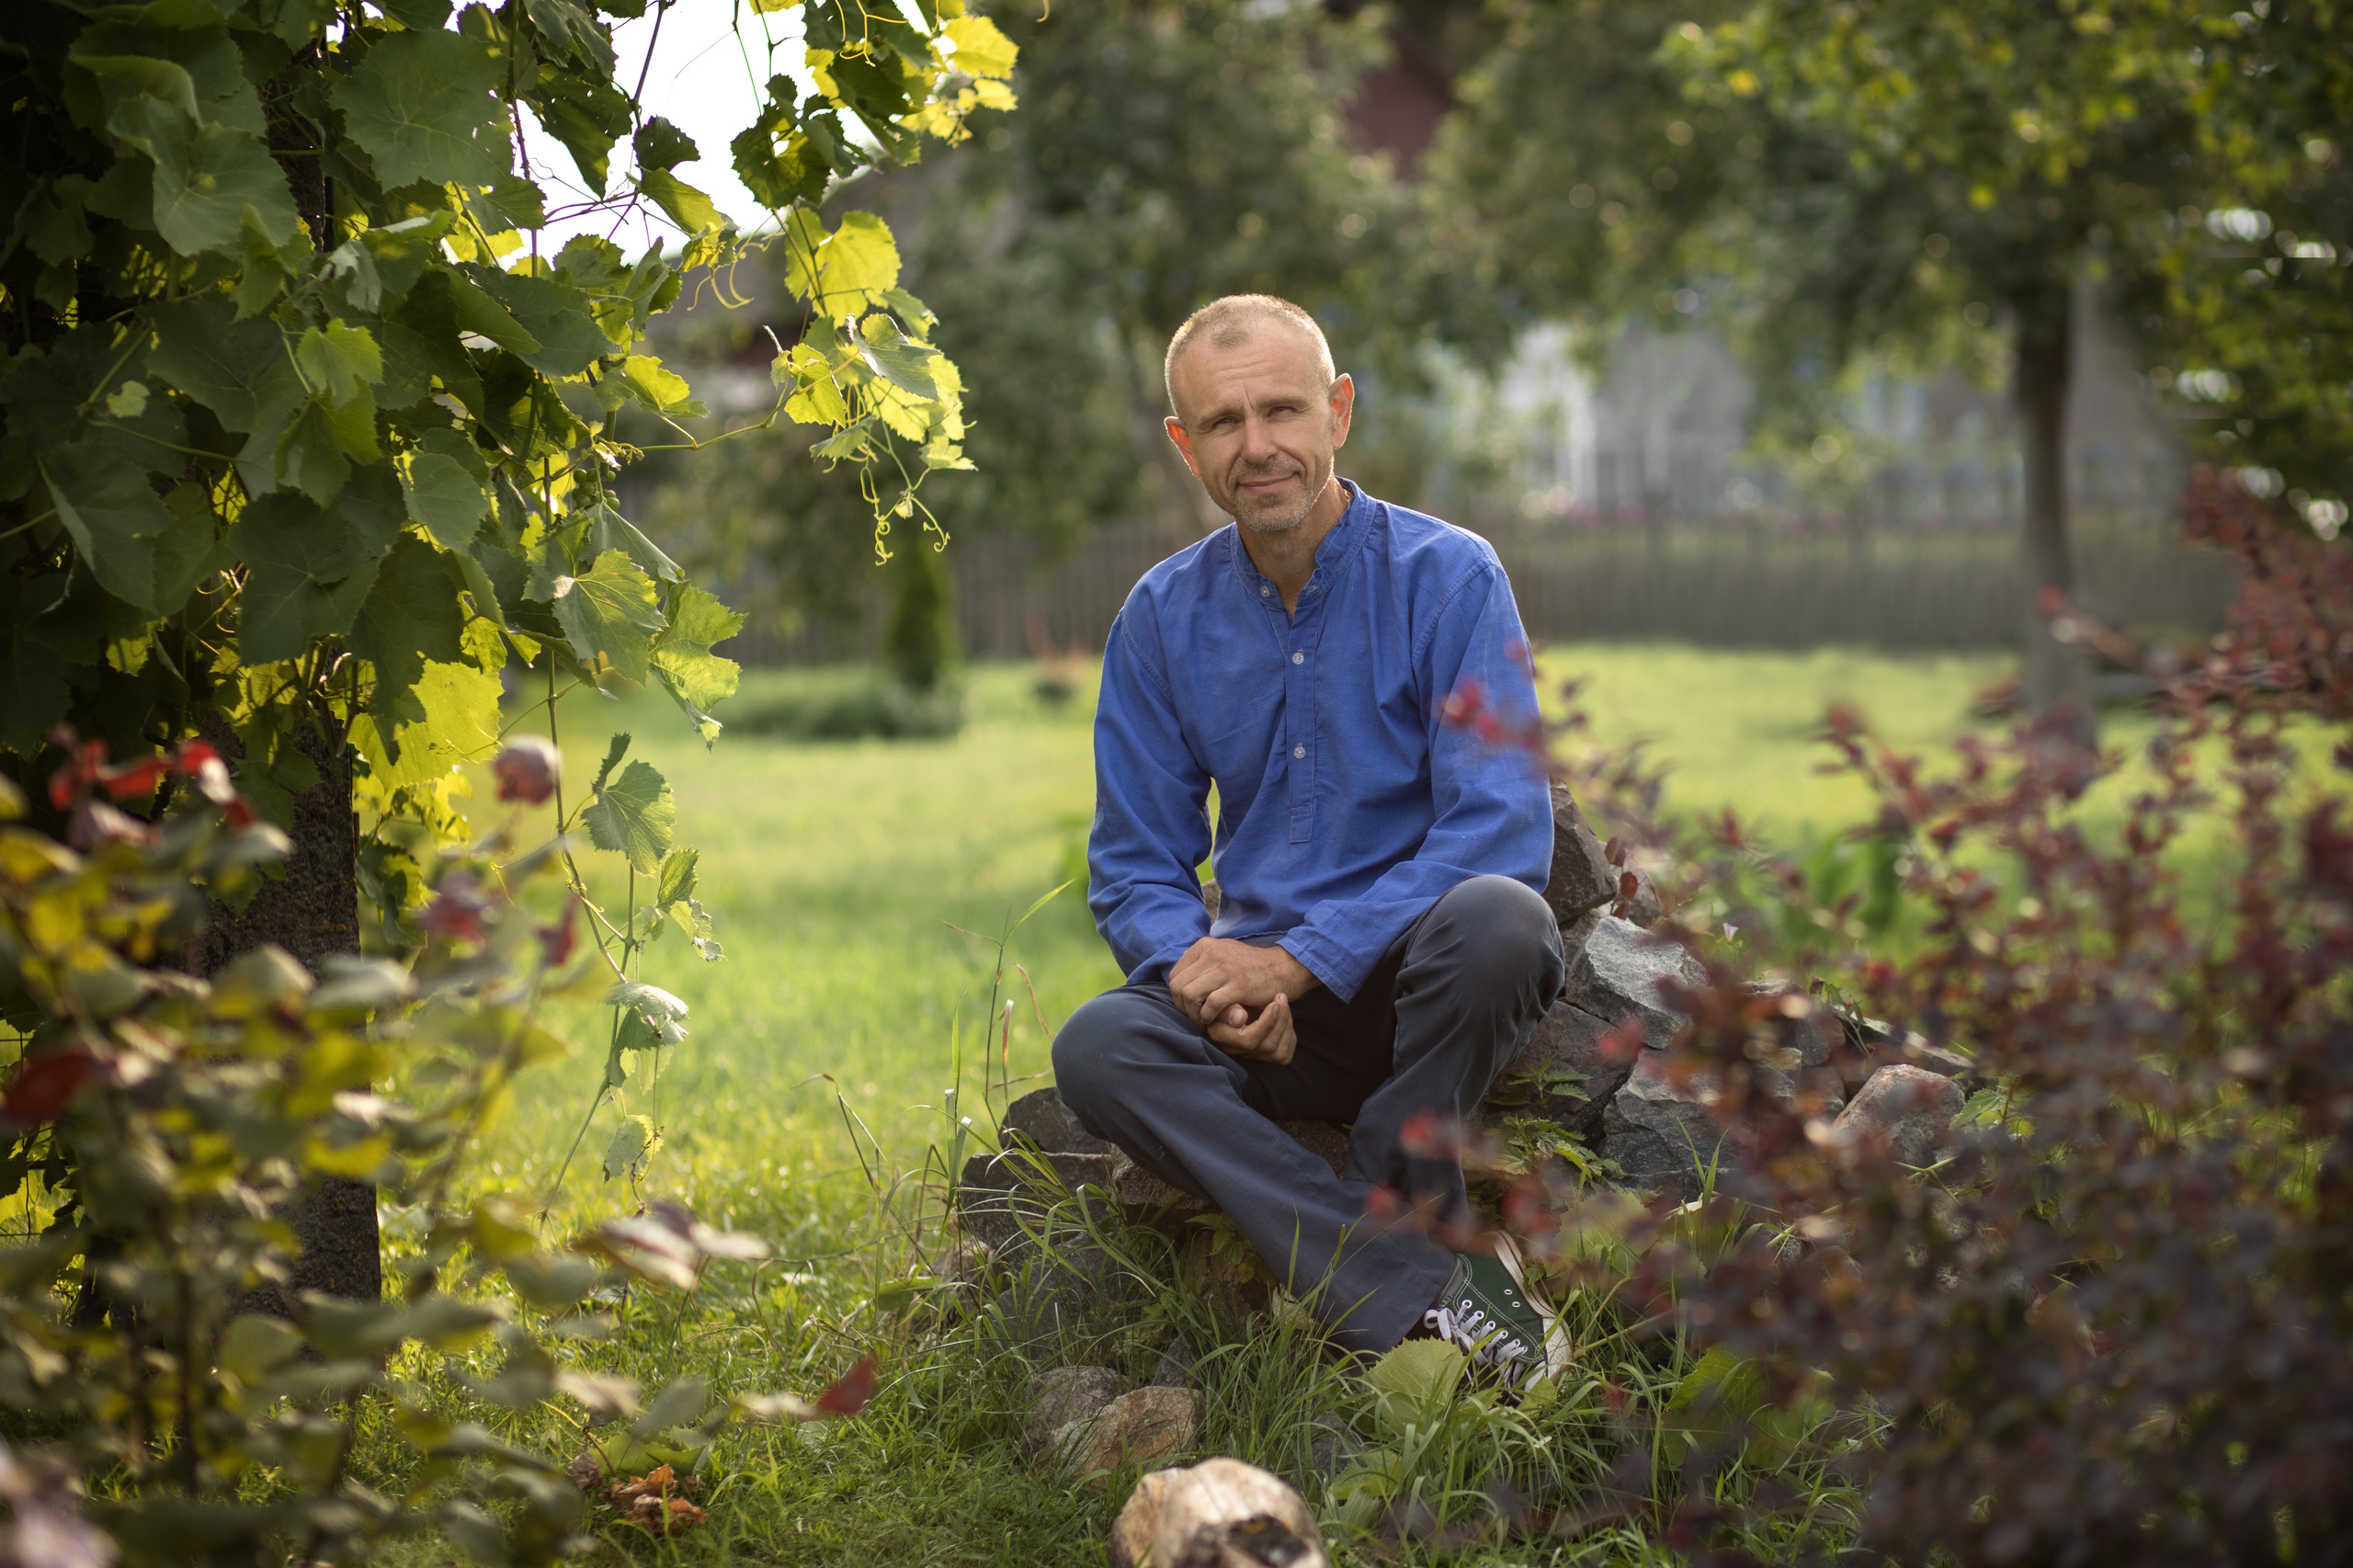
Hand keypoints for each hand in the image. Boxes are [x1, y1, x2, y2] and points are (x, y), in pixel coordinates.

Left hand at [1168, 937, 1318, 1027]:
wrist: (1283, 968)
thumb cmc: (1250, 966)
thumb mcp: (1224, 952)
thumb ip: (1202, 959)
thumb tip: (1179, 963)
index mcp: (1205, 946)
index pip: (1174, 975)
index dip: (1178, 996)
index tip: (1189, 1006)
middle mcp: (1212, 953)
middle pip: (1178, 987)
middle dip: (1183, 1007)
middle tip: (1195, 1017)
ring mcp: (1225, 968)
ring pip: (1190, 995)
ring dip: (1194, 1014)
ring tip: (1204, 1020)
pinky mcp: (1239, 984)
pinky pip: (1211, 1004)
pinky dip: (1208, 1017)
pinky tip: (1215, 1020)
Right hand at [1206, 992, 1296, 1064]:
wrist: (1237, 996)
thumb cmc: (1229, 993)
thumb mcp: (1225, 996)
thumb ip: (1228, 1008)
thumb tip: (1241, 1018)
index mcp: (1219, 1035)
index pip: (1247, 1039)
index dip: (1266, 1023)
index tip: (1274, 1003)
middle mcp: (1233, 1050)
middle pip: (1266, 1046)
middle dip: (1280, 1021)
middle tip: (1282, 998)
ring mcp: (1249, 1055)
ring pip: (1277, 1052)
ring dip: (1287, 1025)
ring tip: (1284, 1003)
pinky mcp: (1265, 1057)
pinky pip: (1284, 1055)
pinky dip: (1290, 1036)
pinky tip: (1286, 1019)